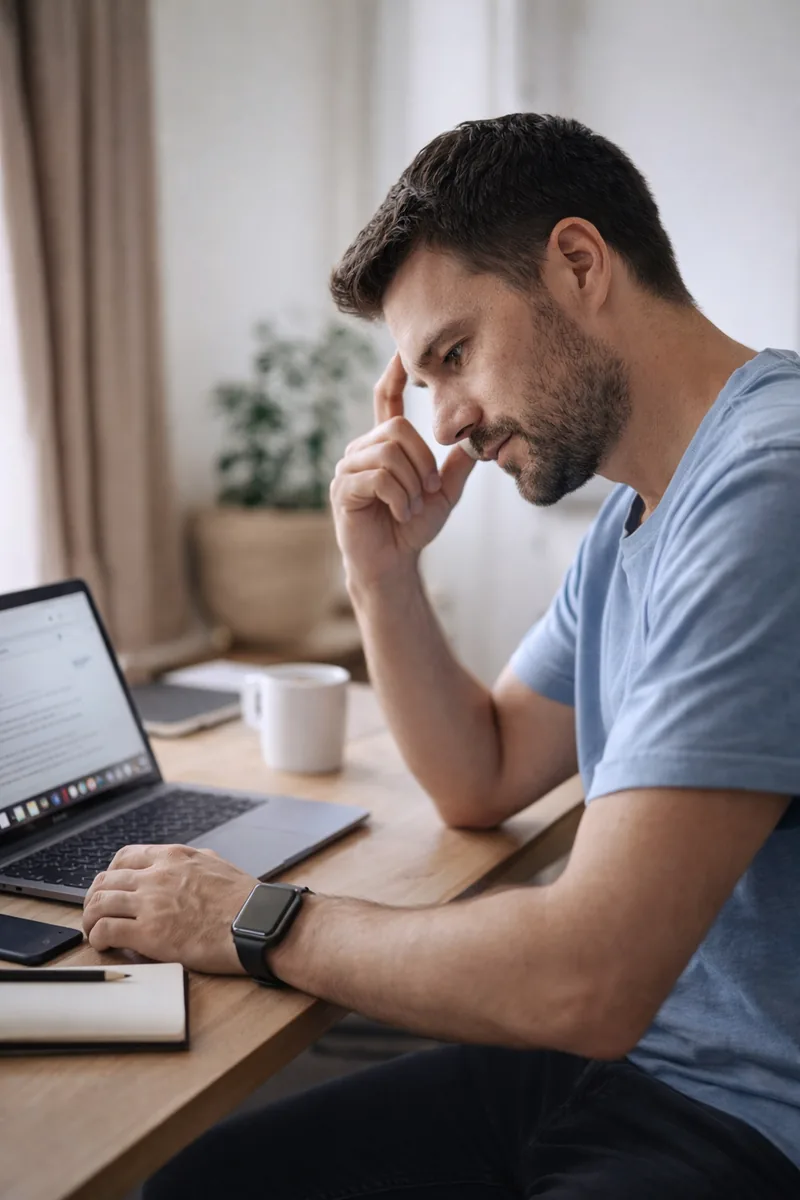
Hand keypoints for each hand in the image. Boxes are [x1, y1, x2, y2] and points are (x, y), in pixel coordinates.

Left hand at [82, 844, 255, 973]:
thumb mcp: (215, 864)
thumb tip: (183, 865)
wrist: (256, 923)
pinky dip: (97, 937)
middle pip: (105, 880)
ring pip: (99, 903)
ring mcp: (151, 903)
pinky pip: (106, 929)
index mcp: (172, 857)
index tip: (110, 888)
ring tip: (94, 931)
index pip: (124, 857)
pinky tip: (104, 944)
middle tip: (95, 913)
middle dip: (94, 898)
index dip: (110, 874)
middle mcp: (156, 875)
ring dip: (90, 918)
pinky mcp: (149, 932)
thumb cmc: (244, 900)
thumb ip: (192, 861)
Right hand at [330, 353, 475, 591]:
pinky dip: (400, 498)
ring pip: (389, 454)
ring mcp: (349, 469)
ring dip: (412, 484)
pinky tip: (403, 514)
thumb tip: (479, 434)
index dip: (394, 375)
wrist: (393, 563)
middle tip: (430, 490)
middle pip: (397, 430)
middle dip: (422, 461)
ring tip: (414, 506)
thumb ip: (456, 465)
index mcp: (385, 445)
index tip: (401, 351)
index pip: (387, 399)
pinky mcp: (343, 490)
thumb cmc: (413, 528)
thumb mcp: (444, 493)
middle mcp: (363, 450)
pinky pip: (379, 478)